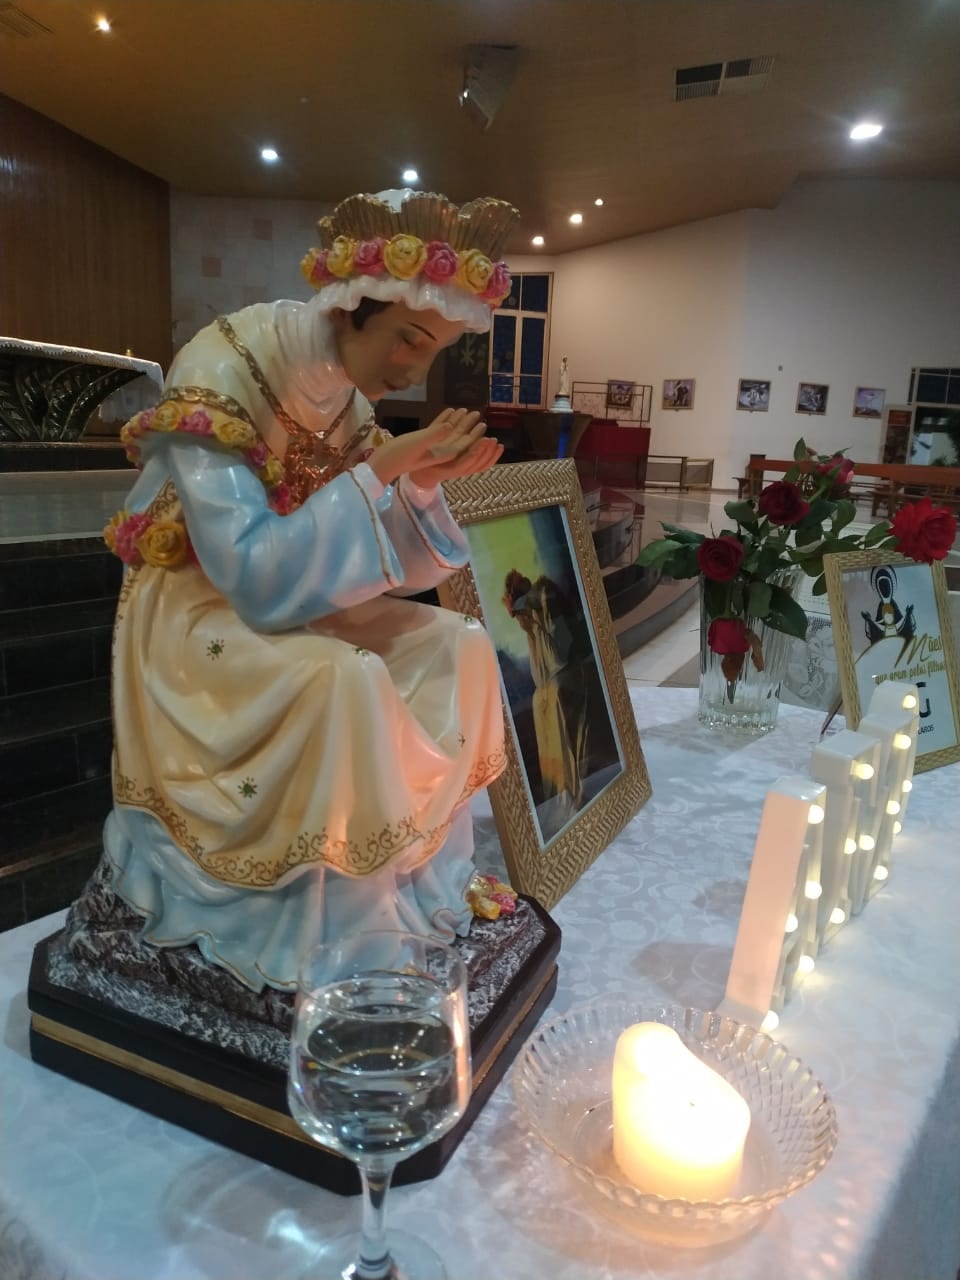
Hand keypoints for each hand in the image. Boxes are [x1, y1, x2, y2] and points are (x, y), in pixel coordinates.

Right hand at [366, 408, 500, 487]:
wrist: (380, 465)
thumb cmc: (398, 455)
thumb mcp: (417, 444)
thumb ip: (435, 435)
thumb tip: (451, 426)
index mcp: (442, 454)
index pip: (463, 445)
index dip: (475, 436)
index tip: (483, 425)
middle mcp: (438, 452)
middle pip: (458, 439)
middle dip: (468, 428)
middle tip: (478, 413)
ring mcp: (429, 448)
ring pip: (447, 434)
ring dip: (457, 422)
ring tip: (465, 409)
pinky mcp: (420, 443)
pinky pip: (436, 430)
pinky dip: (443, 420)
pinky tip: (448, 410)